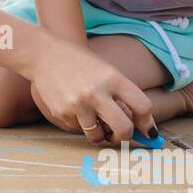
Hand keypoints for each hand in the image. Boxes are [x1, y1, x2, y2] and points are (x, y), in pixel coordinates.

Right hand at [28, 39, 155, 143]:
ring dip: (100, 134)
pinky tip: (73, 107)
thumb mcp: (106, 71)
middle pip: (124, 129)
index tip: (148, 131)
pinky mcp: (61, 112)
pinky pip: (78, 129)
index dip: (147, 123)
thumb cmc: (80, 63)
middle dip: (125, 137)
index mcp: (113, 78)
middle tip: (120, 135)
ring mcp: (78, 104)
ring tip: (94, 121)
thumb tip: (136, 125)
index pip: (142, 107)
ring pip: (98, 135)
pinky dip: (80, 124)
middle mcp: (97, 92)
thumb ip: (121, 94)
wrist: (44, 55)